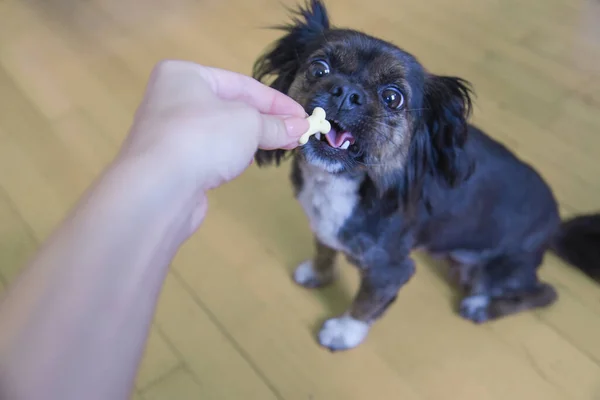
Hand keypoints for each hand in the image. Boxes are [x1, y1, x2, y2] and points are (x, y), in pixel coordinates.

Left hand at [116, 60, 308, 229]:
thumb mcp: (249, 123)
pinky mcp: (171, 163)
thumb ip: (275, 124)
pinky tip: (244, 163)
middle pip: (231, 107)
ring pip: (221, 131)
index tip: (304, 117)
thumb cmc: (203, 138)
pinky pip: (209, 152)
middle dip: (266, 121)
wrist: (157, 189)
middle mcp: (172, 99)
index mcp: (185, 75)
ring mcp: (169, 133)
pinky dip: (230, 156)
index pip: (242, 84)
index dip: (277, 102)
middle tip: (297, 134)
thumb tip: (302, 126)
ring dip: (250, 139)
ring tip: (279, 147)